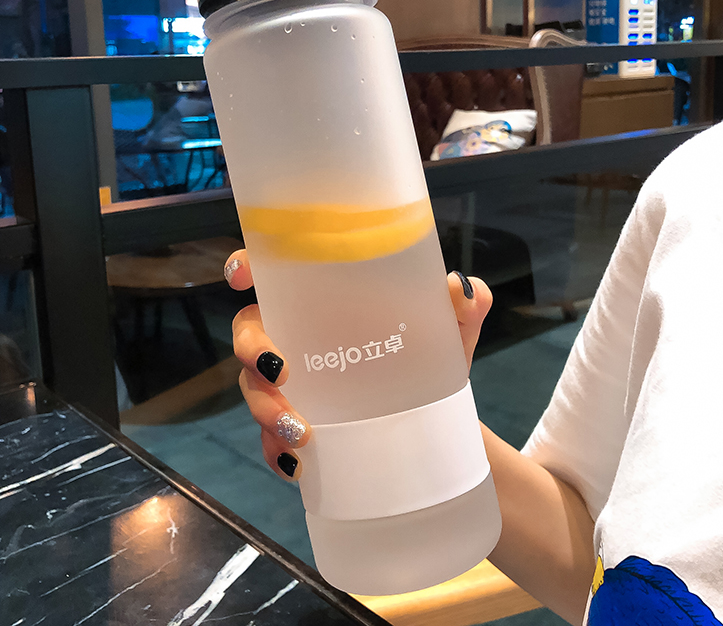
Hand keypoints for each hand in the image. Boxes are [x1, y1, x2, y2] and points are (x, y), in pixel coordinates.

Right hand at [225, 249, 492, 480]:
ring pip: (253, 389)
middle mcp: (296, 336)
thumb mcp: (448, 329)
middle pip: (248, 333)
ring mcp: (293, 385)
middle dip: (253, 353)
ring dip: (265, 410)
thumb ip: (462, 306)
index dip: (245, 267)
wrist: (438, 413)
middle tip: (282, 375)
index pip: (273, 274)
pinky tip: (297, 465)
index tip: (242, 277)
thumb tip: (468, 291)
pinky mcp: (298, 423)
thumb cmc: (430, 354)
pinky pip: (270, 438)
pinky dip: (277, 451)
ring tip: (301, 432)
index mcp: (322, 301)